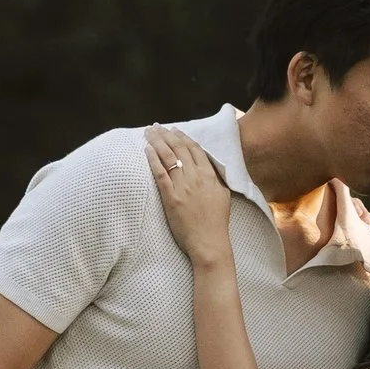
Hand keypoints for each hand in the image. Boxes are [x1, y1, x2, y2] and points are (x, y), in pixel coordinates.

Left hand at [144, 126, 233, 260]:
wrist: (209, 242)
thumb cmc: (216, 223)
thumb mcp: (222, 195)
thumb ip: (216, 179)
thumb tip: (210, 168)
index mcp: (210, 175)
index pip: (194, 149)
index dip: (182, 137)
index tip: (173, 129)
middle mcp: (196, 177)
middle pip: (179, 149)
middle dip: (166, 134)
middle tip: (155, 126)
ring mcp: (183, 186)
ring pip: (168, 157)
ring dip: (157, 142)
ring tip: (148, 132)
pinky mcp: (171, 197)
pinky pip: (160, 174)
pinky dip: (153, 160)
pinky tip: (146, 150)